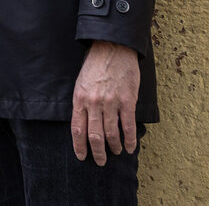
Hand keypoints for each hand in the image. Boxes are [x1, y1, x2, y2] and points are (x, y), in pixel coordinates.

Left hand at [71, 40, 139, 165]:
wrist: (112, 48)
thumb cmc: (95, 65)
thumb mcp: (81, 83)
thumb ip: (82, 103)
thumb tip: (84, 123)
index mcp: (80, 99)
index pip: (77, 129)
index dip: (79, 146)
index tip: (82, 157)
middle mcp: (94, 103)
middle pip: (95, 136)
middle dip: (97, 153)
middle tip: (100, 161)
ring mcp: (111, 103)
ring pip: (111, 134)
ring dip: (114, 147)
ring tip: (116, 152)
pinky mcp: (126, 101)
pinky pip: (128, 126)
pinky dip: (130, 140)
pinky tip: (131, 147)